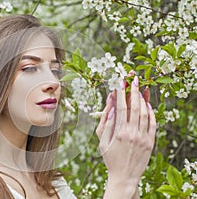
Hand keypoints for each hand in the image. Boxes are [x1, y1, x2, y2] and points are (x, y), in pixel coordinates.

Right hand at [96, 76, 155, 197]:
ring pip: (145, 113)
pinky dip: (151, 112)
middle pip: (135, 107)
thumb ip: (105, 123)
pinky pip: (153, 123)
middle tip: (134, 79)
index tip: (120, 82)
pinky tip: (147, 105)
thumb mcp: (102, 142)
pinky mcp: (150, 142)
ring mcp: (143, 138)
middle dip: (134, 91)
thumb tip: (110, 106)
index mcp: (119, 132)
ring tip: (140, 90)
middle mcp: (133, 133)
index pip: (121, 107)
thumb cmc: (110, 158)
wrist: (124, 176)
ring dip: (143, 100)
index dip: (121, 93)